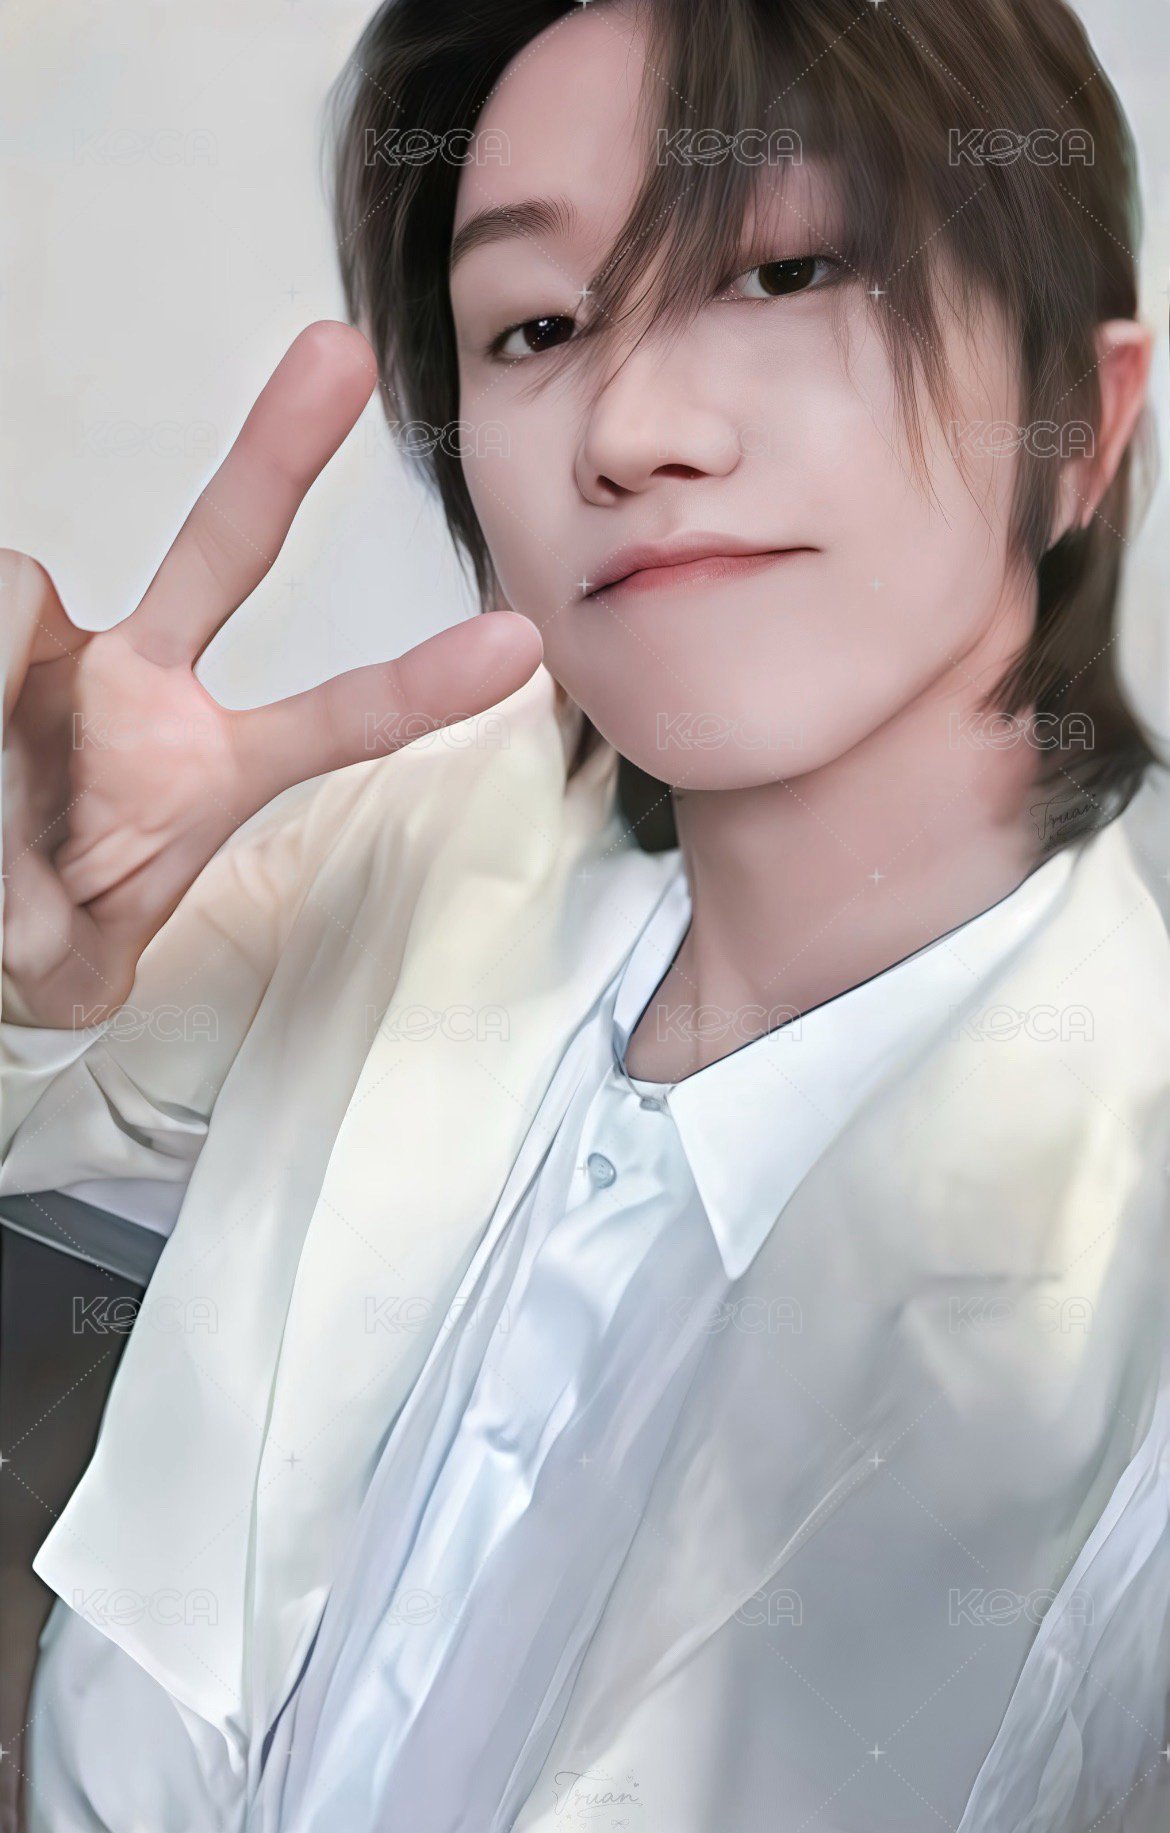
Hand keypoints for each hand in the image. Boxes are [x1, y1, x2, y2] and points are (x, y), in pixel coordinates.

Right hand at [1, 321, 542, 1026]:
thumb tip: (10, 891)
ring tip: (1, 796)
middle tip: (340, 351)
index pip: (333, 719)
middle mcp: (151, 687)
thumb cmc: (49, 921)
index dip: (416, 686)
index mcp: (215, 767)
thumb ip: (46, 937)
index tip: (518, 644)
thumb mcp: (60, 958)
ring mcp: (68, 650)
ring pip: (21, 596)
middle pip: (224, 548)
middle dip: (277, 453)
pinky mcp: (5, 628)